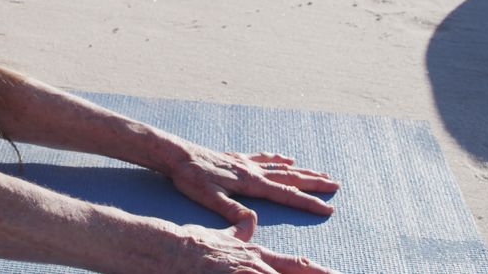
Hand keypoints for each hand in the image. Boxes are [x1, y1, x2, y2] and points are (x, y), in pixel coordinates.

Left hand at [166, 146, 339, 239]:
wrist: (176, 154)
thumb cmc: (190, 177)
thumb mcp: (208, 197)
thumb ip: (231, 210)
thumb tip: (254, 222)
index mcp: (249, 183)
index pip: (285, 194)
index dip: (307, 202)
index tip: (328, 208)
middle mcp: (252, 170)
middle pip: (290, 177)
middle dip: (314, 183)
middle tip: (336, 185)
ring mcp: (245, 162)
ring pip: (280, 167)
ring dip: (302, 170)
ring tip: (320, 172)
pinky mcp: (235, 158)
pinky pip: (263, 158)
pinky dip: (277, 158)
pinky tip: (286, 157)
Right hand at [166, 224, 338, 273]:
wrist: (169, 247)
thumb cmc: (192, 245)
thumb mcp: (220, 236)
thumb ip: (238, 229)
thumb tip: (251, 219)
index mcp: (256, 255)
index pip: (296, 264)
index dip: (318, 271)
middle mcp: (256, 264)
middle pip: (297, 272)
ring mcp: (245, 273)